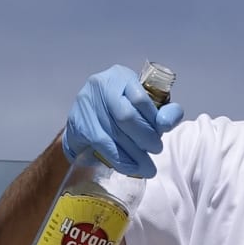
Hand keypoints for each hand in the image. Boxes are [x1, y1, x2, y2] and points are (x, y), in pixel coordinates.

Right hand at [64, 66, 183, 178]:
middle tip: (157, 150)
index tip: (163, 133)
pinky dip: (120, 160)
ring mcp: (85, 104)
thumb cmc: (122, 111)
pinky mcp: (77, 124)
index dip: (153, 119)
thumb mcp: (146, 106)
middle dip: (145, 138)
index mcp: (120, 76)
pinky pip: (102, 146)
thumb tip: (166, 123)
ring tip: (148, 167)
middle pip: (126, 116)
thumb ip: (164, 112)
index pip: (141, 98)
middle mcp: (100, 85)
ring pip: (114, 134)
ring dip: (134, 155)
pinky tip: (131, 168)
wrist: (86, 121)